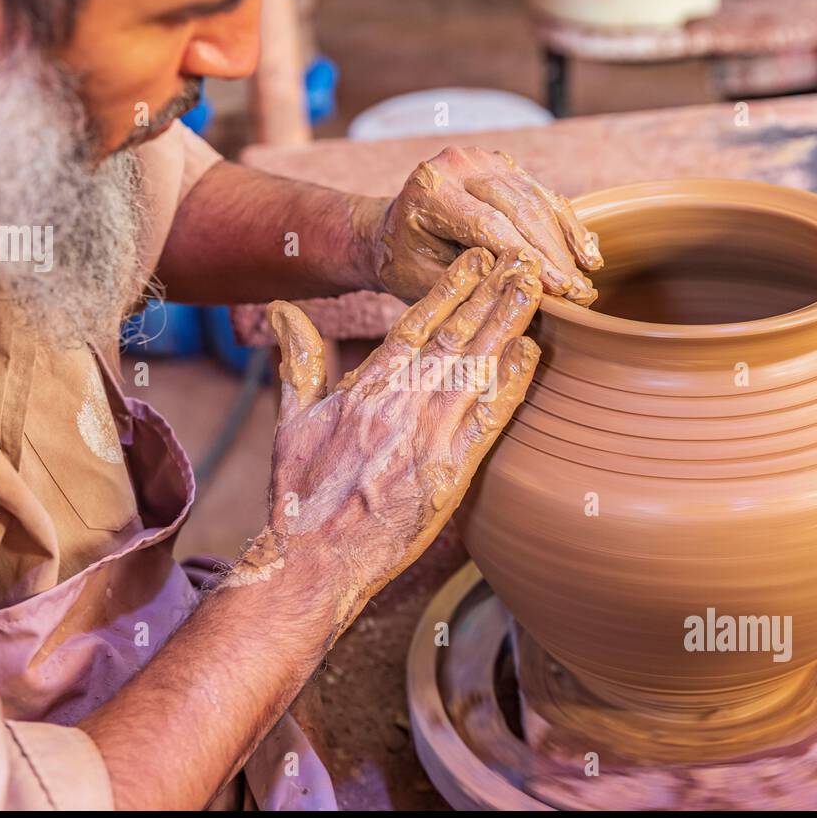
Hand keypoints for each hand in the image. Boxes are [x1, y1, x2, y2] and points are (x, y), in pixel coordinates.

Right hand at [248, 247, 542, 636]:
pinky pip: (487, 421)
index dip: (452, 287)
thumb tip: (283, 311)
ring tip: (534, 287)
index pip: (417, 324)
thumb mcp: (292, 419)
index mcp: (366, 387)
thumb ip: (297, 359)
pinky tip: (532, 355)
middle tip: (522, 257)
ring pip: (476, 368)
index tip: (478, 259)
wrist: (314, 560)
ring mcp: (427, 438)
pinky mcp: (449, 475)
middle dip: (491, 293)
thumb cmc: (301, 494)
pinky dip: (510, 385)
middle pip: (456, 337)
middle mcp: (400, 404)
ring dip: (508, 324)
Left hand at [370, 146, 602, 305]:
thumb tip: (525, 283)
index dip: (528, 257)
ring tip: (586, 279)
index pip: (489, 224)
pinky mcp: (503, 165)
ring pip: (536, 200)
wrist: (391, 233)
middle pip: (519, 209)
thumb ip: (471, 279)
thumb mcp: (426, 281)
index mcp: (430, 189)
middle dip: (553, 253)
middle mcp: (458, 164)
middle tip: (579, 291)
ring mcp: (483, 159)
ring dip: (564, 242)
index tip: (559, 290)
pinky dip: (564, 225)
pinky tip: (586, 254)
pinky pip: (541, 195)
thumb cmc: (404, 264)